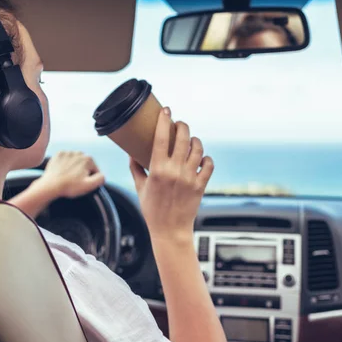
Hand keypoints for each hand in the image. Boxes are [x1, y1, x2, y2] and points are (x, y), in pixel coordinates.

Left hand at [8, 152, 104, 216]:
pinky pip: (66, 160)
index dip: (91, 179)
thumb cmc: (69, 186)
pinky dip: (65, 165)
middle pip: (85, 165)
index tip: (83, 183)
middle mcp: (79, 152)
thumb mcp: (89, 185)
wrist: (50, 185)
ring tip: (68, 178)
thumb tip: (102, 175)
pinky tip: (63, 173)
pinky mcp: (58, 155)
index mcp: (88, 159)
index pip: (95, 170)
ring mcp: (68, 153)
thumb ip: (100, 179)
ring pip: (76, 162)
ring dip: (74, 168)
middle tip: (75, 182)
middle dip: (82, 172)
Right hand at [129, 107, 213, 242]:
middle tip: (179, 124)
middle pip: (183, 138)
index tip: (166, 110)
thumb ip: (136, 169)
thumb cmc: (152, 211)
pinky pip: (208, 165)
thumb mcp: (140, 188)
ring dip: (195, 140)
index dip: (164, 120)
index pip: (162, 137)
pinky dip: (206, 158)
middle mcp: (175, 171)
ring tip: (191, 139)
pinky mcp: (201, 185)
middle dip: (182, 126)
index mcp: (157, 170)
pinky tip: (202, 158)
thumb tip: (132, 154)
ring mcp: (189, 178)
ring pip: (198, 149)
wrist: (170, 231)